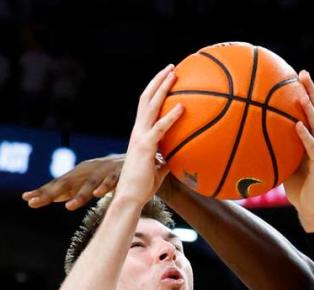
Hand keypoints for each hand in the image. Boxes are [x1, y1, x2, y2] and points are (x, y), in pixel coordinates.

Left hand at [22, 155, 124, 210]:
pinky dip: (105, 187)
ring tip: (69, 207)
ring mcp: (103, 172)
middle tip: (34, 202)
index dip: (42, 192)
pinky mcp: (119, 173)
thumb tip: (49, 196)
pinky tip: (98, 195)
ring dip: (80, 196)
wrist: (136, 157)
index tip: (26, 199)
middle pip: (67, 184)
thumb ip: (70, 189)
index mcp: (78, 174)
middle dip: (50, 193)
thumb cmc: (106, 173)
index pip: (57, 185)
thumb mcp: (86, 181)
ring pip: (89, 185)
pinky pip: (111, 181)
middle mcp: (87, 171)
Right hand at [112, 65, 182, 206]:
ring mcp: (140, 137)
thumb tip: (178, 160)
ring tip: (174, 74)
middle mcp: (138, 132)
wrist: (131, 197)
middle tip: (172, 67)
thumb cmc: (143, 186)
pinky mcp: (145, 147)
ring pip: (150, 106)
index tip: (166, 79)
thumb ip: (166, 162)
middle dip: (159, 81)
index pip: (146, 107)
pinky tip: (182, 107)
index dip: (155, 92)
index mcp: (140, 135)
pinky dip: (171, 116)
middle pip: (146, 99)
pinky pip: (160, 128)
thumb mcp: (159, 170)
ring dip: (162, 88)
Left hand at [283, 70, 313, 231]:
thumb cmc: (298, 190)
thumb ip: (275, 150)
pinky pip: (313, 148)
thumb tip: (250, 139)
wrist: (313, 211)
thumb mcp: (284, 165)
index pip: (312, 112)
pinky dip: (305, 136)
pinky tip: (297, 124)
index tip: (296, 76)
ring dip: (310, 109)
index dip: (307, 93)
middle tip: (303, 73)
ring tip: (302, 93)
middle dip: (311, 91)